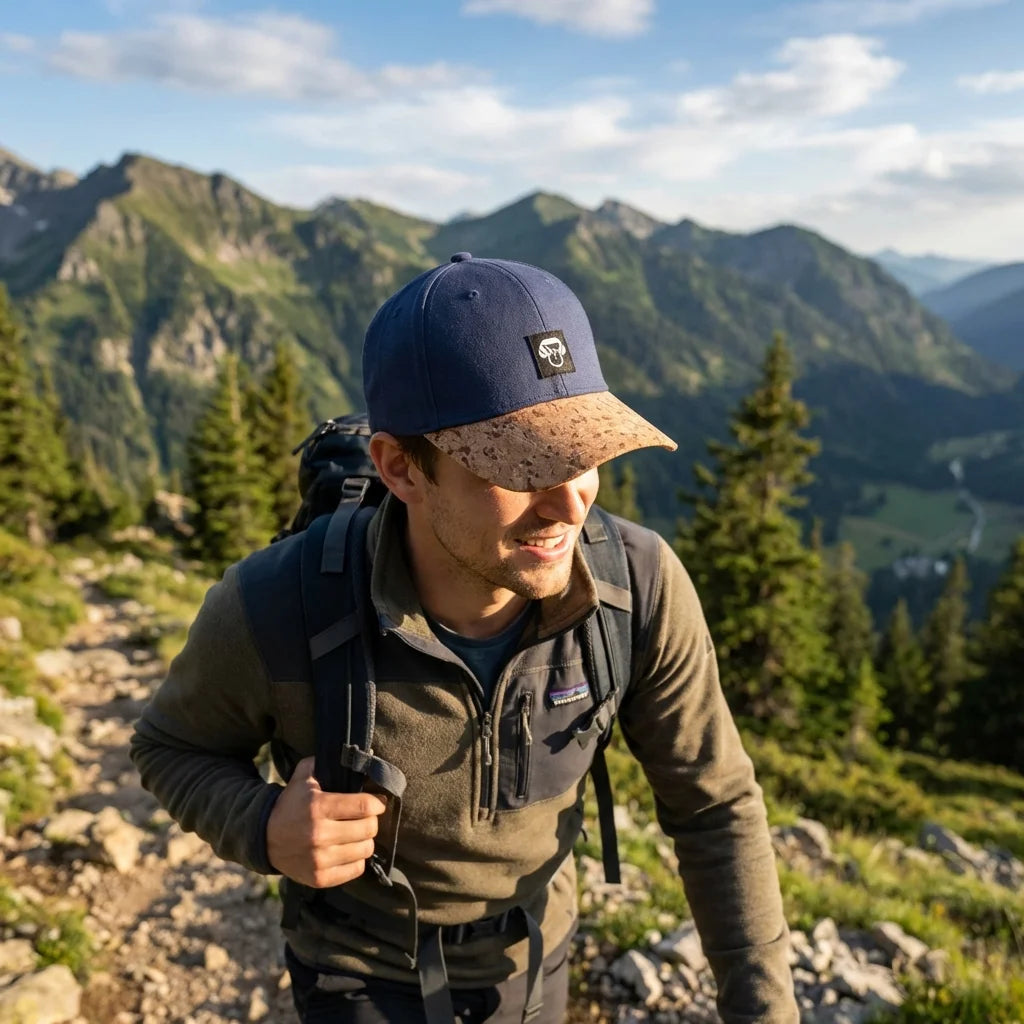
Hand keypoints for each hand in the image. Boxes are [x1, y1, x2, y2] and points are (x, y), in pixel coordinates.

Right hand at [266, 756, 386, 887]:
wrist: (263, 837)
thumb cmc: (291, 804)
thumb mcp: (303, 777)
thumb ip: (324, 762)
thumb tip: (359, 756)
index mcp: (318, 807)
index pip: (364, 806)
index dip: (377, 804)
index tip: (377, 803)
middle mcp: (319, 834)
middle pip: (368, 829)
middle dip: (371, 821)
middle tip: (365, 819)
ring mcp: (319, 859)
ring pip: (365, 850)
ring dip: (365, 841)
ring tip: (356, 835)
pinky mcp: (319, 878)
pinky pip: (356, 870)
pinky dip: (356, 860)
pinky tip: (348, 851)